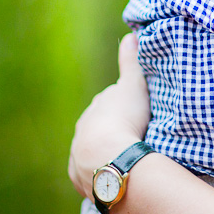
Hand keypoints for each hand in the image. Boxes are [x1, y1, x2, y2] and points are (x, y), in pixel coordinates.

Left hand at [68, 33, 150, 197]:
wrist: (109, 159)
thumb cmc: (124, 119)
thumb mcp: (133, 86)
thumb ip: (131, 62)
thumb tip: (130, 35)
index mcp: (94, 109)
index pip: (107, 104)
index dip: (121, 108)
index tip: (135, 113)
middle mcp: (81, 131)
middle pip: (97, 128)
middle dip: (111, 131)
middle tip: (133, 137)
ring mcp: (78, 156)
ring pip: (92, 151)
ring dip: (105, 153)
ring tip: (124, 160)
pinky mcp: (79, 178)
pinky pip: (89, 174)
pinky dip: (99, 173)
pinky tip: (112, 175)